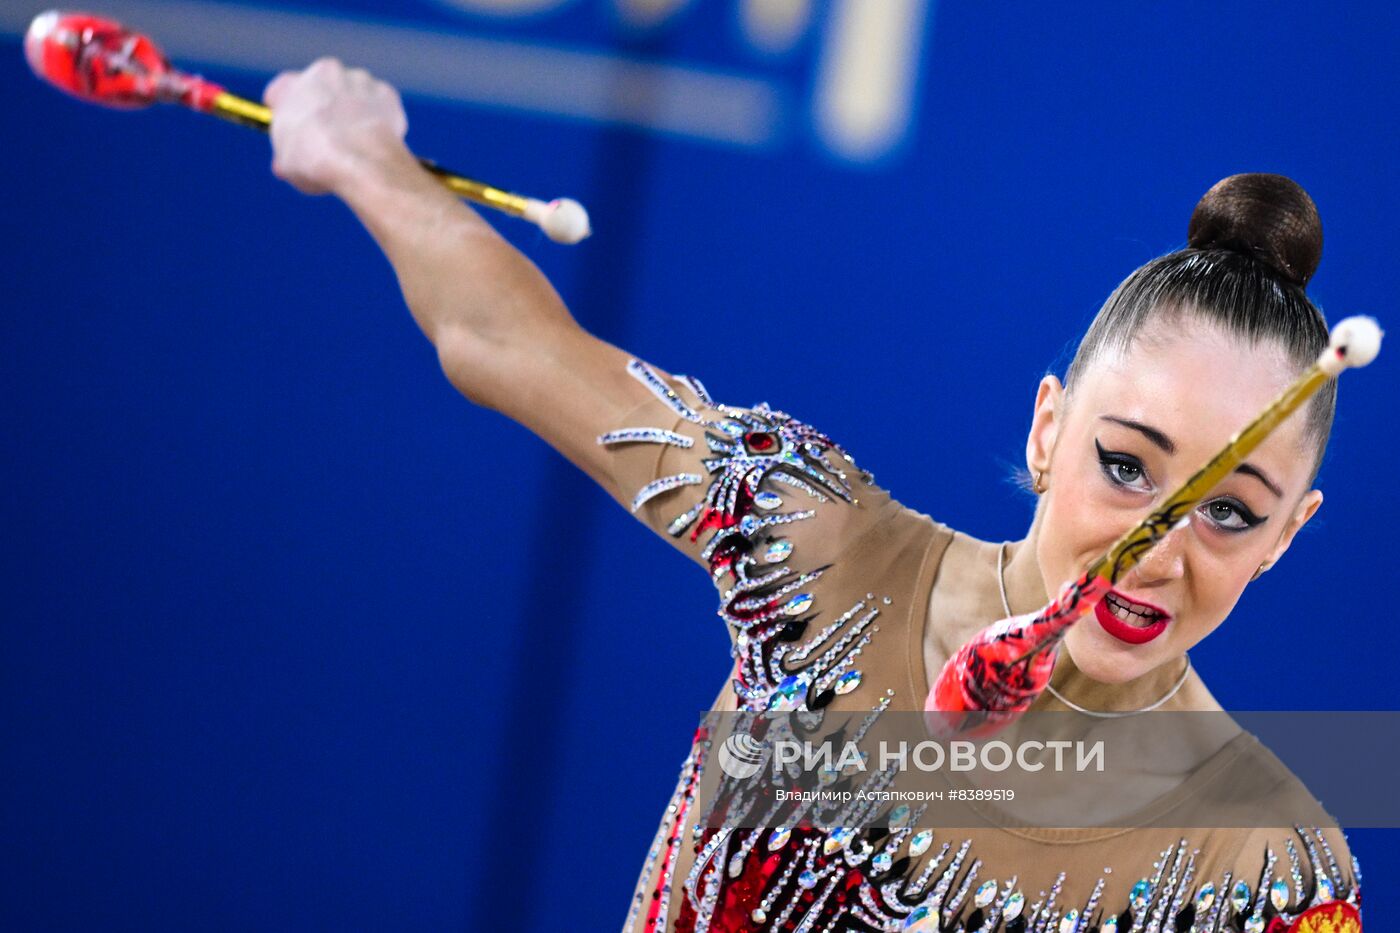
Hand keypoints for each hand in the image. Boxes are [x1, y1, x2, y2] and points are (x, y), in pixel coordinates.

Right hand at [262, 57, 409, 195]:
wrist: (361, 162)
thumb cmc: (317, 161)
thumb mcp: (288, 164)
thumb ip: (287, 153)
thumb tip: (287, 164)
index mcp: (290, 86)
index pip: (282, 91)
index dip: (286, 111)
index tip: (292, 126)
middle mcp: (325, 73)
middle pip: (321, 88)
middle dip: (324, 108)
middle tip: (327, 137)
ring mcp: (358, 80)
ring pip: (353, 94)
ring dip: (353, 111)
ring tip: (355, 144)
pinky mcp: (386, 93)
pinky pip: (380, 106)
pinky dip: (379, 120)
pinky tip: (376, 142)